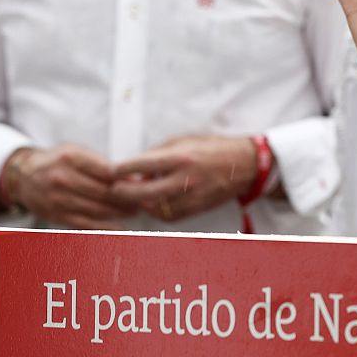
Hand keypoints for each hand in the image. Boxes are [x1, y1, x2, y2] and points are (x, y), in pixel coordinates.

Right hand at [1, 144, 136, 229]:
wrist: (23, 176)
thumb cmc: (58, 162)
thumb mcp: (76, 152)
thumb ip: (101, 164)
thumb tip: (131, 178)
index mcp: (71, 158)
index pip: (107, 172)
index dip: (127, 180)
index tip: (141, 183)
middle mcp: (62, 179)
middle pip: (104, 193)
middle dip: (127, 199)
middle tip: (143, 201)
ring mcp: (58, 199)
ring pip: (97, 209)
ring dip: (120, 213)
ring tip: (134, 211)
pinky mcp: (56, 215)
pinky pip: (85, 223)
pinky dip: (105, 227)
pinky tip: (119, 227)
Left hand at [111, 135, 256, 221]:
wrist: (244, 165)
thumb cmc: (214, 148)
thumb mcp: (184, 140)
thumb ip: (159, 152)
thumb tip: (137, 164)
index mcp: (180, 157)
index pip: (141, 164)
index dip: (121, 169)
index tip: (112, 171)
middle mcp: (184, 178)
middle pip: (142, 192)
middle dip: (123, 192)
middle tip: (115, 190)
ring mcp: (191, 196)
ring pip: (153, 207)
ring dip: (140, 202)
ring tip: (135, 196)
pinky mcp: (196, 207)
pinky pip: (168, 215)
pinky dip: (157, 211)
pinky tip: (154, 203)